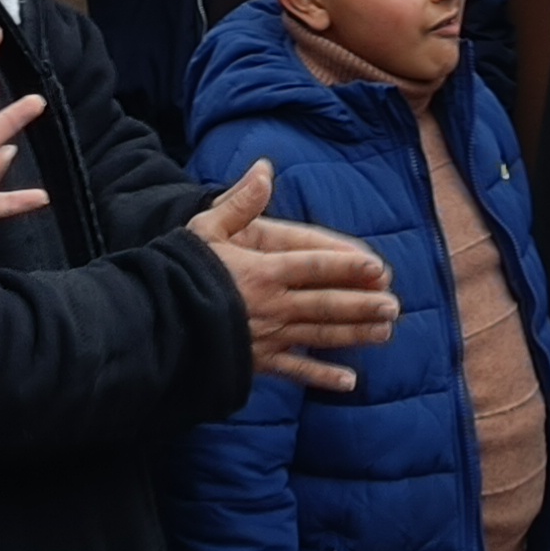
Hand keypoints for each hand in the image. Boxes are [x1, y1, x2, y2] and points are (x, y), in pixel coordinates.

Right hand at [188, 160, 397, 389]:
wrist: (155, 324)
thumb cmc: (180, 271)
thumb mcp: (207, 229)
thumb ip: (241, 202)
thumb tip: (265, 168)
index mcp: (262, 271)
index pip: (313, 265)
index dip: (346, 265)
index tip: (377, 267)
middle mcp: (272, 306)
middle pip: (325, 304)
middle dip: (362, 304)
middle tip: (394, 304)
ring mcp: (268, 337)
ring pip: (319, 336)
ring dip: (354, 334)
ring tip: (385, 332)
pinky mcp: (258, 363)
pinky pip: (296, 371)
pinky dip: (323, 377)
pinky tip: (349, 382)